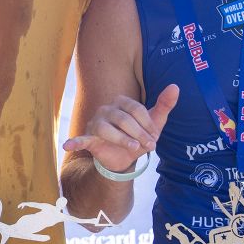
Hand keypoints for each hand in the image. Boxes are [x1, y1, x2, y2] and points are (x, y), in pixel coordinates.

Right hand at [62, 84, 178, 174]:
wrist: (124, 158)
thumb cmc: (138, 135)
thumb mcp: (155, 122)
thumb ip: (164, 104)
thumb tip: (176, 86)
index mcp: (122, 102)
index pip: (136, 109)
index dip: (148, 124)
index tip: (156, 137)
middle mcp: (106, 109)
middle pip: (123, 119)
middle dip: (139, 134)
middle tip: (150, 146)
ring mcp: (96, 122)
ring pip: (107, 129)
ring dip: (122, 140)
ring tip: (134, 149)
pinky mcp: (90, 137)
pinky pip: (82, 138)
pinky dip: (75, 141)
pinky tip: (68, 144)